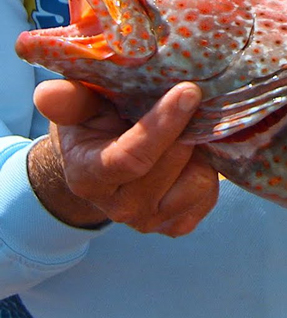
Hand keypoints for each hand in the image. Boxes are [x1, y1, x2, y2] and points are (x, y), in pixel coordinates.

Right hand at [27, 79, 218, 236]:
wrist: (102, 168)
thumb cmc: (92, 128)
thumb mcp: (77, 108)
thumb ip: (67, 100)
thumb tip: (48, 94)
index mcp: (89, 176)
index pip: (131, 158)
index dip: (163, 125)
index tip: (188, 92)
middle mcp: (120, 207)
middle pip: (172, 164)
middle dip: (188, 128)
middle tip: (196, 99)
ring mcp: (151, 221)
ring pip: (197, 181)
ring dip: (201, 151)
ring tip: (189, 128)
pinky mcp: (178, 225)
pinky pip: (208, 195)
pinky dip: (208, 170)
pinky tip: (193, 154)